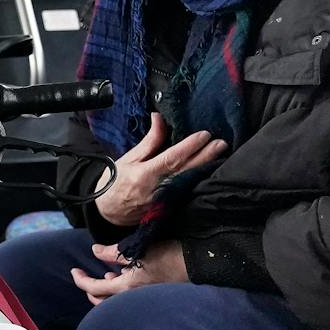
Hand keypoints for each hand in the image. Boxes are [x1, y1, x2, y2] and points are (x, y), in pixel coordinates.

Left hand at [71, 240, 187, 305]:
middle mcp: (132, 297)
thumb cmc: (168, 255)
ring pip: (116, 299)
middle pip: (103, 300)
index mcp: (126, 287)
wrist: (197, 264)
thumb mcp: (137, 250)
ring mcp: (143, 297)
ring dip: (107, 288)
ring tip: (106, 273)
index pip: (94, 288)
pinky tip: (125, 274)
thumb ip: (113, 253)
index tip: (73, 270)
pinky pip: (129, 295)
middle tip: (85, 276)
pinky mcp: (152, 293)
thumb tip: (95, 251)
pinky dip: (121, 287)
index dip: (81, 280)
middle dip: (91, 289)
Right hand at [96, 113, 226, 225]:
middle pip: (187, 171)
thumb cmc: (116, 181)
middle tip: (221, 143)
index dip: (190, 146)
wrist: (107, 212)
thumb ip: (149, 141)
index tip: (205, 135)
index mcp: (145, 175)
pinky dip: (200, 183)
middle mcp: (158, 190)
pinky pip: (188, 194)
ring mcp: (166, 202)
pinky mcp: (170, 210)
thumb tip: (159, 117)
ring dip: (207, 169)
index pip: (173, 158)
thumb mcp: (130, 158)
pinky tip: (210, 173)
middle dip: (206, 157)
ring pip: (191, 184)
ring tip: (221, 156)